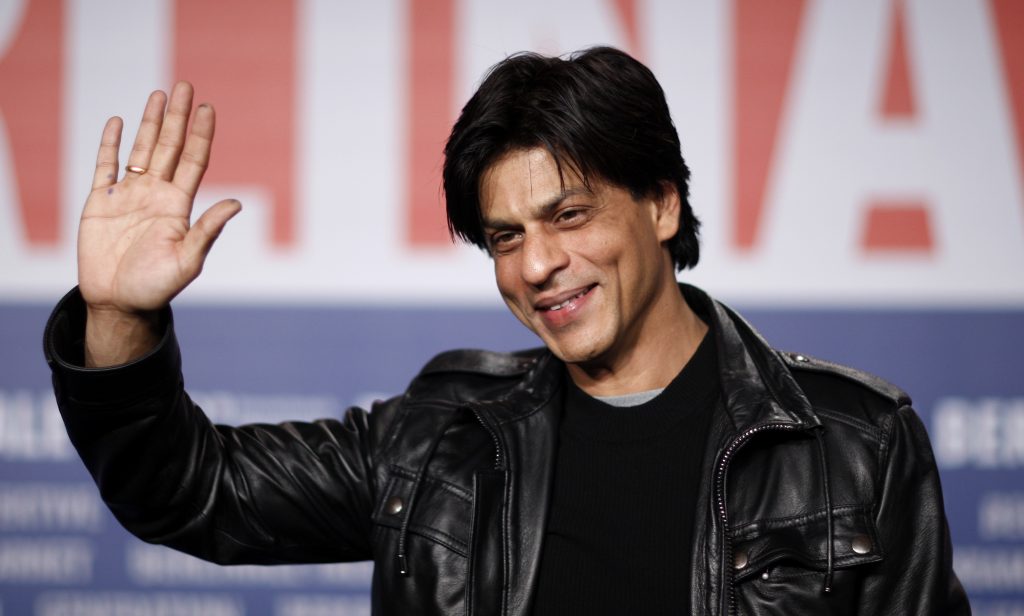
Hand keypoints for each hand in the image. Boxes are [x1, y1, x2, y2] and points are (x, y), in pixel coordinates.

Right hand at [78, 82, 240, 365]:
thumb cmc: (156, 287)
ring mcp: (128, 196)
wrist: (118, 304)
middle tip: (185, 85)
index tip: (209, 108)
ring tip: (159, 95)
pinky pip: (105, 167)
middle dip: (178, 117)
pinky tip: (117, 122)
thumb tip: (237, 204)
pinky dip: (109, 144)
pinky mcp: (100, 203)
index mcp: (178, 206)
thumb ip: (208, 230)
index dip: (202, 135)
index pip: (194, 161)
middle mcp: (156, 195)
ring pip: (140, 150)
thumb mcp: (187, 260)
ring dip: (149, 123)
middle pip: (169, 147)